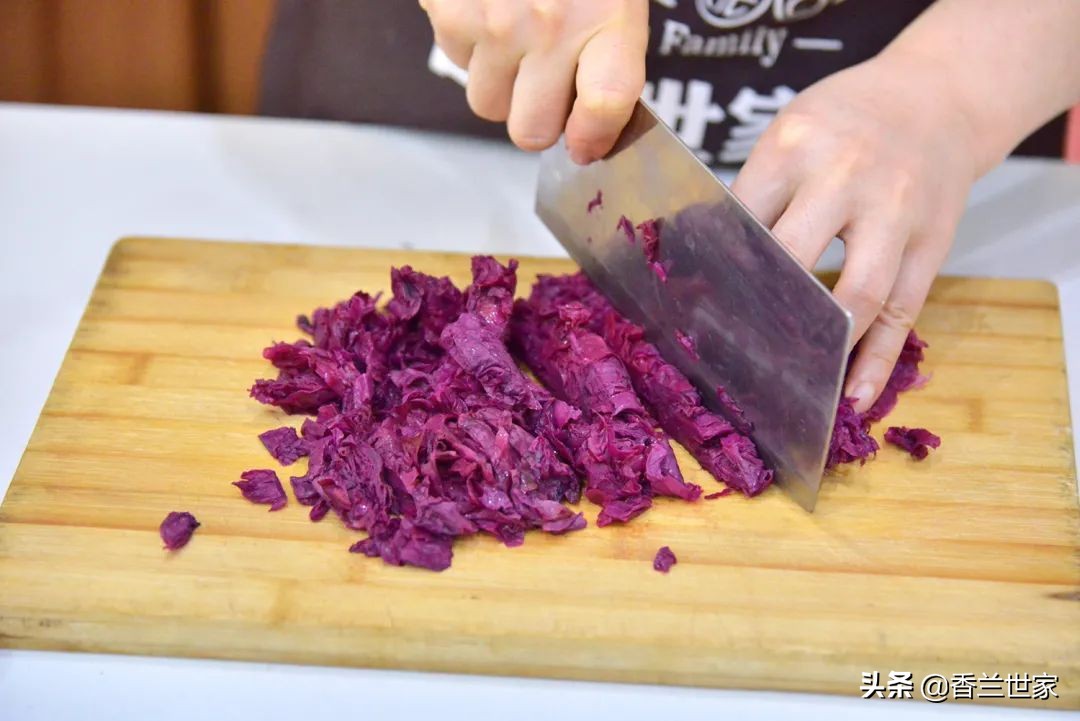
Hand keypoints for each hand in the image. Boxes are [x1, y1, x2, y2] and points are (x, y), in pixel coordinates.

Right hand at [419, 0, 648, 163]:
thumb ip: (609, 50)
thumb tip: (587, 122)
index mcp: (608, 16)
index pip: (604, 107)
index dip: (593, 138)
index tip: (586, 143)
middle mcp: (551, 26)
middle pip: (532, 130)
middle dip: (537, 118)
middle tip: (546, 87)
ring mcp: (495, 23)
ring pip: (487, 104)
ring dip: (501, 82)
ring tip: (515, 34)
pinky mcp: (448, 12)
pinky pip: (456, 61)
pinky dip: (470, 44)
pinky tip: (488, 4)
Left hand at [732, 51, 979, 411]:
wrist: (939, 95)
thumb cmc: (845, 119)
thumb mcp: (791, 131)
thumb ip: (756, 192)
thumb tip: (704, 263)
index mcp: (794, 146)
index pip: (743, 220)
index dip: (714, 270)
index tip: (685, 311)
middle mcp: (846, 177)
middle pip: (793, 260)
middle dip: (758, 314)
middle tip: (726, 358)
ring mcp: (896, 213)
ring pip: (856, 296)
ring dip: (822, 350)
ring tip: (789, 388)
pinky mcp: (932, 245)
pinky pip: (904, 313)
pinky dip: (878, 363)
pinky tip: (855, 398)